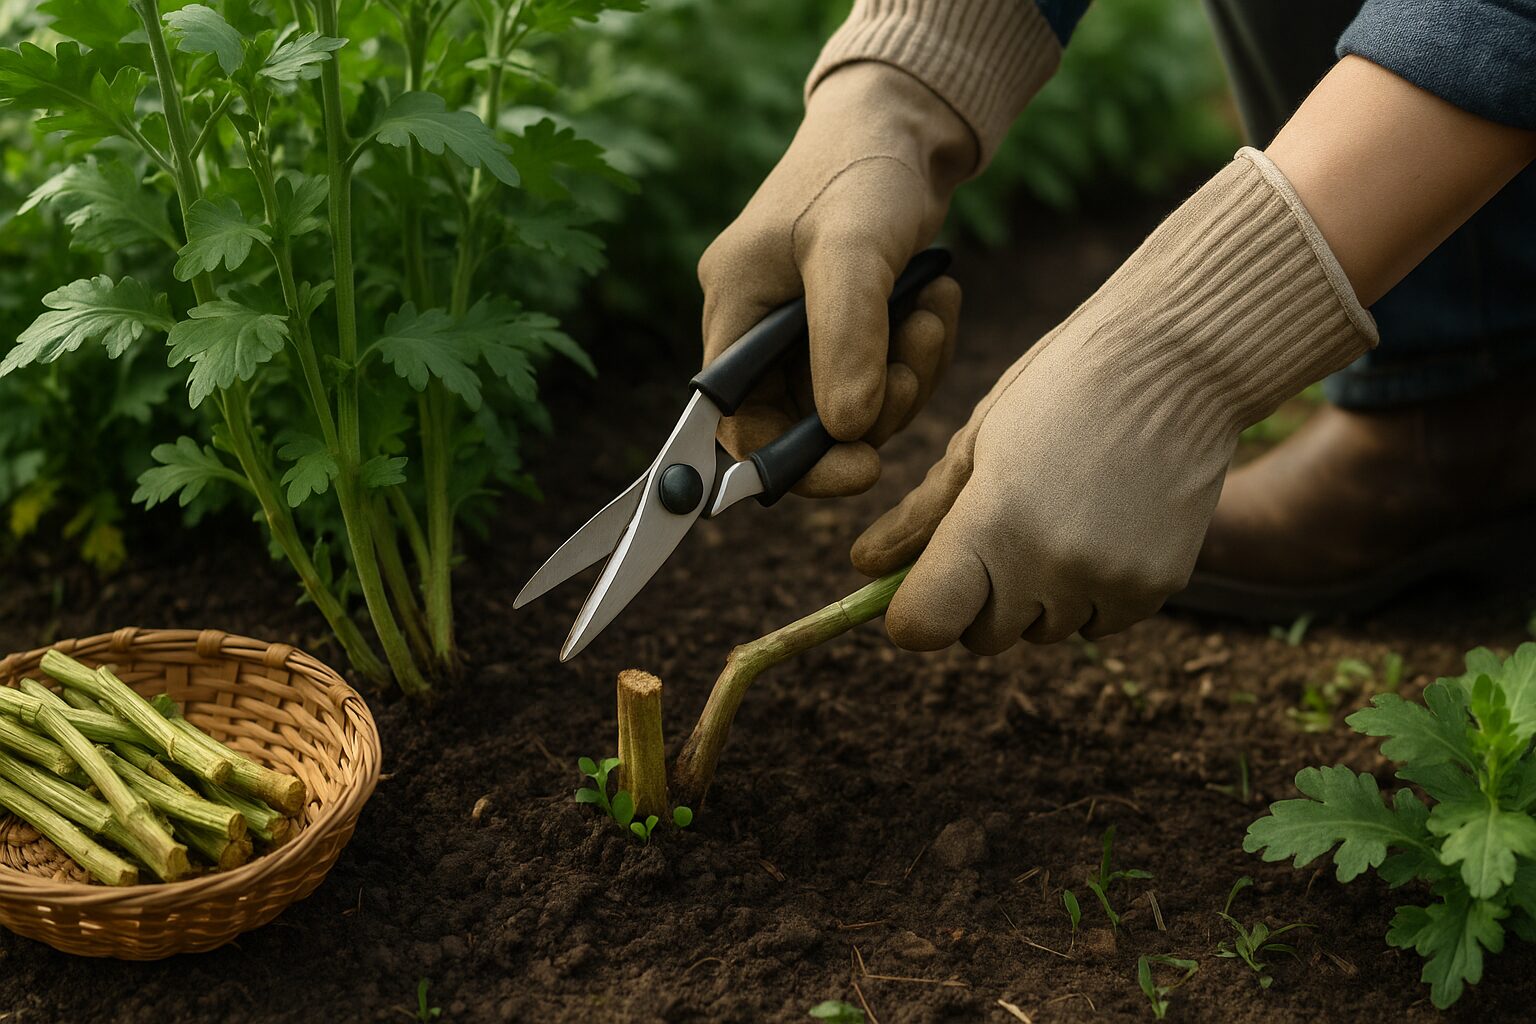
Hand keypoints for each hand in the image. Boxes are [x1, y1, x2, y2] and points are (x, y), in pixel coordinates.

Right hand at [698, 62, 973, 496]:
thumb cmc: (862, 171)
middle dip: (870, 408)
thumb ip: (846, 340)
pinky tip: (936, 302)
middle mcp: (761, 329)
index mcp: (734, 310)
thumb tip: (847, 430)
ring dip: (904, 376)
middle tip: (911, 367)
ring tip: (930, 315)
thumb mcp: (852, 251)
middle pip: (805, 423)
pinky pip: (883, 375)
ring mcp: (807, 331)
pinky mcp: (851, 326)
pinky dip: (918, 352)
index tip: (862, 469)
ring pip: (854, 405)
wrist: (906, 125)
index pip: (741, 424)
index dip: (794, 462)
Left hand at [852, 151, 1377, 651]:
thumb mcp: (978, 441)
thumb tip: (864, 566)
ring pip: (1044, 631)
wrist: (1180, 361)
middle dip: (978, 599)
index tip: (920, 587)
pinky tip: (1104, 524)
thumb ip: (921, 515)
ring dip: (1038, 595)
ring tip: (1059, 514)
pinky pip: (1100, 622)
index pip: (923, 626)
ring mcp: (1108, 582)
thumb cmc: (1062, 385)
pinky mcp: (1158, 588)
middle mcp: (1049, 566)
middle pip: (983, 636)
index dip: (914, 612)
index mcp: (991, 524)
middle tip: (999, 530)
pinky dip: (1092, 592)